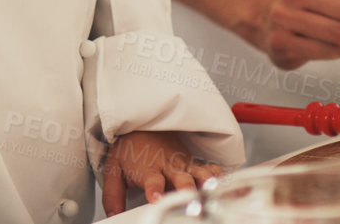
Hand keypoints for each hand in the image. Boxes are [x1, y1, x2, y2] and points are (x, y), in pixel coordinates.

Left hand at [101, 130, 221, 215]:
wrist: (141, 125)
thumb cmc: (129, 149)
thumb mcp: (114, 170)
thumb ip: (113, 195)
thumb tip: (113, 216)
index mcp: (148, 169)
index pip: (151, 180)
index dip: (154, 189)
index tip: (156, 197)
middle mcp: (168, 167)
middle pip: (181, 179)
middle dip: (187, 191)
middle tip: (191, 202)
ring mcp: (184, 165)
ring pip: (200, 174)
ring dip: (207, 184)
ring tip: (214, 193)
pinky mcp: (194, 164)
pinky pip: (210, 169)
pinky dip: (219, 176)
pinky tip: (226, 184)